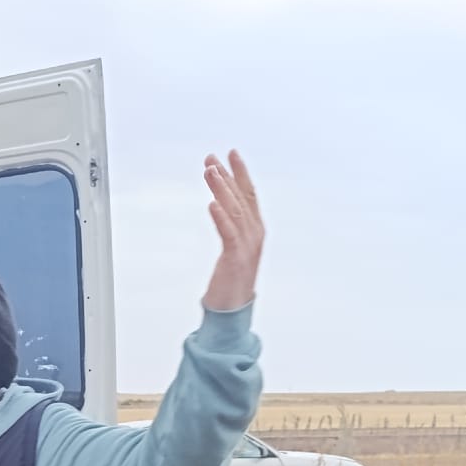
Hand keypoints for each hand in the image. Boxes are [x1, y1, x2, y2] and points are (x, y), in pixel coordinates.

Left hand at [199, 150, 263, 312]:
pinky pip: (229, 234)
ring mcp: (247, 247)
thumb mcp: (232, 250)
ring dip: (222, 190)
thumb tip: (220, 207)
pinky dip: (221, 217)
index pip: (249, 194)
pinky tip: (212, 204)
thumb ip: (230, 228)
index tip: (229, 153)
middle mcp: (254, 235)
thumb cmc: (229, 282)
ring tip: (210, 172)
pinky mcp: (236, 260)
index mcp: (255, 230)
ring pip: (235, 211)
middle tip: (211, 158)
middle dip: (227, 176)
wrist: (232, 312)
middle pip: (242, 198)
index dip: (240, 173)